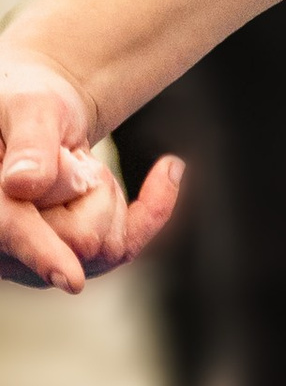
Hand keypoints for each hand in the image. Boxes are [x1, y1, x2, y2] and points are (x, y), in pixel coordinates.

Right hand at [0, 44, 183, 290]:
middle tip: (66, 153)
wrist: (42, 119)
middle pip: (78, 237)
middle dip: (90, 186)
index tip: (71, 278)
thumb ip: (29, 143)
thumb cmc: (25, 107)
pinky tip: (169, 168)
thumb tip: (21, 185)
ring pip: (105, 246)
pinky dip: (154, 206)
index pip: (11, 228)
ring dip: (106, 194)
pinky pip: (128, 245)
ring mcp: (41, 262)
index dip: (40, 252)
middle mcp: (7, 247)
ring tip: (74, 164)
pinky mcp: (78, 260)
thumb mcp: (29, 107)